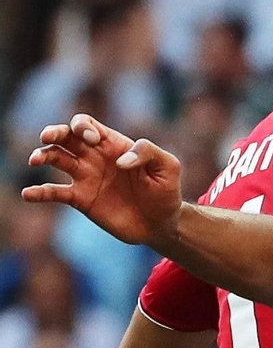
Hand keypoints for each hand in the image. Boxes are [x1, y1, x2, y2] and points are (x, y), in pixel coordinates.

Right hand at [21, 114, 183, 245]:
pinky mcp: (81, 199)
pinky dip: (39, 192)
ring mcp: (85, 178)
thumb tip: (121, 161)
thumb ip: (148, 152)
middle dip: (54, 133)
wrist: (161, 222)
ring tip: (35, 159)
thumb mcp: (168, 166)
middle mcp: (94, 157)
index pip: (87, 125)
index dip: (84, 127)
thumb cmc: (166, 190)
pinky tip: (28, 193)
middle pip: (65, 137)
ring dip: (43, 155)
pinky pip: (55, 193)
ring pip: (56, 159)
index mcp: (113, 144)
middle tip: (48, 137)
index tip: (94, 141)